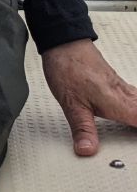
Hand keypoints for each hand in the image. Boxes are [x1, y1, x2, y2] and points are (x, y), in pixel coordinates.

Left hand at [41, 38, 136, 155]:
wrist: (62, 42)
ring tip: (132, 129)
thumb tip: (87, 150)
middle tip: (134, 142)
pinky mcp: (114, 81)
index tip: (135, 145)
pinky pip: (135, 97)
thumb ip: (82, 129)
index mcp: (118, 103)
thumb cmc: (67, 67)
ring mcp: (120, 87)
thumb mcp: (71, 104)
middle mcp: (123, 94)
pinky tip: (133, 109)